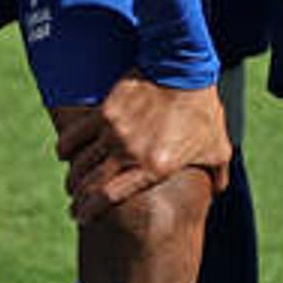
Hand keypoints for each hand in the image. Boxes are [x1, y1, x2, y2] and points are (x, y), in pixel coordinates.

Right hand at [56, 75, 232, 222]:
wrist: (184, 65)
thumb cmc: (202, 108)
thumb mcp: (219, 148)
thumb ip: (218, 175)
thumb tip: (218, 191)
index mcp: (154, 168)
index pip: (109, 197)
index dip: (90, 211)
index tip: (83, 217)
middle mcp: (129, 152)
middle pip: (90, 184)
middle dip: (78, 201)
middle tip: (75, 207)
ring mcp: (113, 131)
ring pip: (80, 162)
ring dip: (72, 178)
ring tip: (72, 186)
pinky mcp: (105, 110)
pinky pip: (76, 134)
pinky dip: (66, 147)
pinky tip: (63, 155)